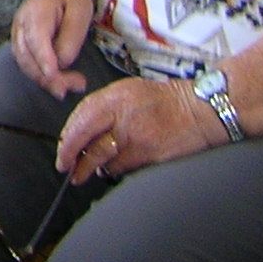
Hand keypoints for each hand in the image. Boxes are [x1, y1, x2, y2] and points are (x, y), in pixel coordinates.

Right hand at [10, 0, 96, 98]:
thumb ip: (71, 37)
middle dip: (49, 77)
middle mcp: (20, 25)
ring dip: (47, 81)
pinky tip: (60, 81)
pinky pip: (27, 65)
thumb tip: (62, 63)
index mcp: (36, 11)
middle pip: (27, 57)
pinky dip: (42, 77)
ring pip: (25, 65)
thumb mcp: (80, 12)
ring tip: (72, 86)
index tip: (54, 75)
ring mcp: (17, 36)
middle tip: (77, 85)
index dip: (43, 59)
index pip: (36, 39)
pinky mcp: (21, 46)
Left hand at [57, 75, 220, 183]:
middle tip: (66, 167)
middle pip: (85, 140)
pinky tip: (112, 169)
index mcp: (115, 97)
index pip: (80, 118)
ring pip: (102, 159)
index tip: (62, 149)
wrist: (200, 110)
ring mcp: (136, 137)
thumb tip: (81, 127)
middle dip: (71, 157)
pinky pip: (121, 168)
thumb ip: (104, 106)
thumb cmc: (165, 100)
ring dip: (92, 167)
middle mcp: (123, 116)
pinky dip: (114, 170)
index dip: (67, 138)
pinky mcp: (148, 154)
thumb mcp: (129, 90)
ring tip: (88, 171)